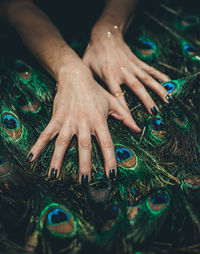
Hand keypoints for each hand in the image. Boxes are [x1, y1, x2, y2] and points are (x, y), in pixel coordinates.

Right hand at [27, 62, 140, 183]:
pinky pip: (46, 134)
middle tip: (84, 182)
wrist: (75, 76)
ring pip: (62, 143)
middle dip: (84, 165)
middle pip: (84, 146)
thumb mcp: (112, 102)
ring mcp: (68, 121)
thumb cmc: (95, 90)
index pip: (107, 144)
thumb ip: (125, 116)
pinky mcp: (56, 119)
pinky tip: (31, 158)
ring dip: (58, 160)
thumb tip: (138, 129)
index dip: (110, 160)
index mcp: (99, 120)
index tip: (111, 176)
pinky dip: (38, 146)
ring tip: (54, 176)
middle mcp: (83, 122)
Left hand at [83, 25, 169, 114]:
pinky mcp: (137, 62)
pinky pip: (150, 69)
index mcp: (109, 76)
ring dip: (158, 89)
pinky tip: (169, 82)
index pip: (118, 96)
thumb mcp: (86, 66)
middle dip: (146, 100)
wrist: (105, 34)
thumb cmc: (93, 52)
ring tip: (167, 100)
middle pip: (136, 88)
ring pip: (147, 79)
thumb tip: (74, 95)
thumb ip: (86, 81)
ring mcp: (132, 66)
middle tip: (155, 112)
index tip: (132, 121)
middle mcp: (122, 72)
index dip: (125, 109)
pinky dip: (159, 76)